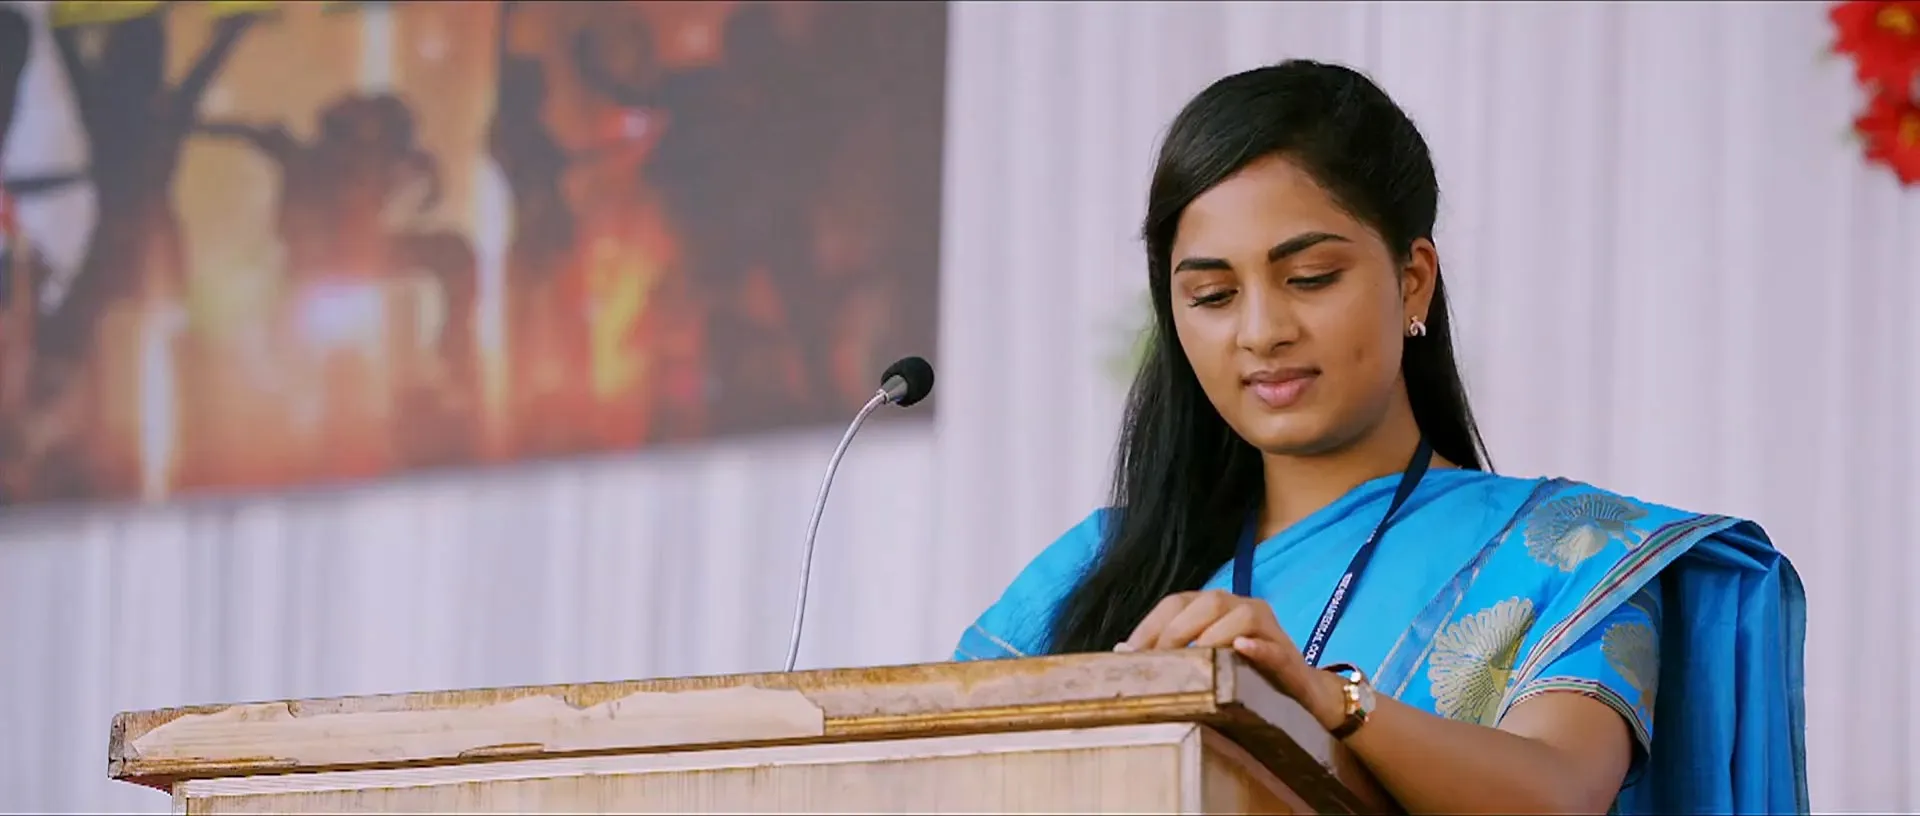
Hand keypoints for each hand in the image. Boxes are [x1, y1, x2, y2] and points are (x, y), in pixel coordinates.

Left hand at [1117, 589, 1342, 729]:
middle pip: (1207, 602)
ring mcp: (1269, 629)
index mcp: (1216, 608)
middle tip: (1156, 664)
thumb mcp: (1203, 663)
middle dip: (1176, 631)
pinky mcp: (1290, 656)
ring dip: (1212, 636)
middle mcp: (1242, 608)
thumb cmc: (1244, 679)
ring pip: (1241, 615)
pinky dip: (1257, 648)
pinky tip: (1242, 651)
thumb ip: (1169, 653)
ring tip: (1192, 660)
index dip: (1149, 626)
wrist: (1302, 699)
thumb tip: (1121, 653)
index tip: (1126, 655)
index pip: (1176, 603)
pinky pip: (1273, 647)